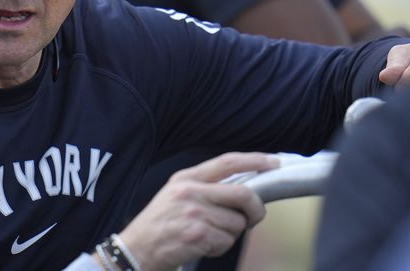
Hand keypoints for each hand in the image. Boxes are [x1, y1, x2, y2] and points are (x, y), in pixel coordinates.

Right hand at [117, 152, 278, 270]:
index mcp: (186, 177)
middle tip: (253, 216)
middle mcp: (190, 191)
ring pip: (237, 223)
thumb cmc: (160, 223)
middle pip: (242, 193)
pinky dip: (219, 247)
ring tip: (208, 234)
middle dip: (255, 208)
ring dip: (229, 234)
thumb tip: (243, 188)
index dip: (254, 160)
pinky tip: (202, 245)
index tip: (273, 162)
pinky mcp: (197, 235)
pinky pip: (226, 242)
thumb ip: (205, 187)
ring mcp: (194, 213)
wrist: (137, 248)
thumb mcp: (176, 194)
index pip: (227, 162)